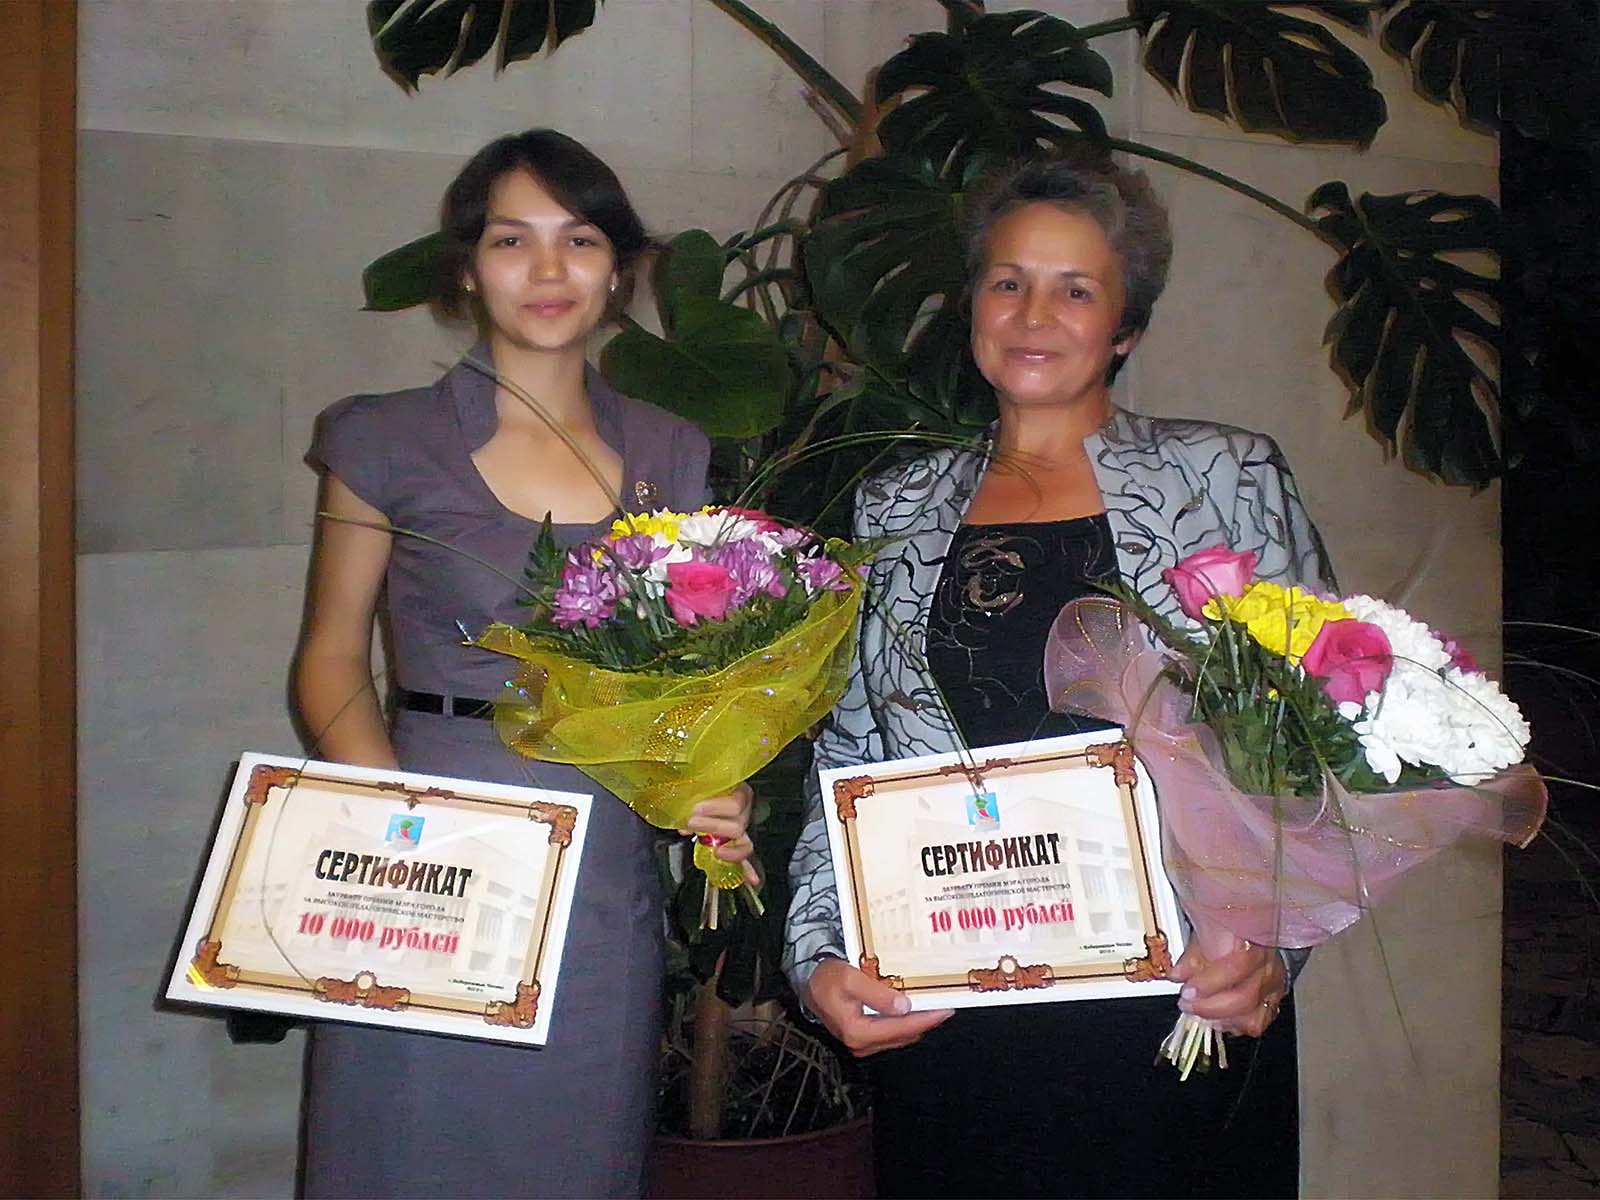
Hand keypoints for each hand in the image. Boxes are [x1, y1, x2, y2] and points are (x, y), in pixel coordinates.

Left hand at [682, 783, 759, 886]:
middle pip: (738, 826)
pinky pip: (744, 858)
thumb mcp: (697, 784)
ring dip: (729, 851)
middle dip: (714, 826)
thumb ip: (690, 796)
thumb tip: (684, 823)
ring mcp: (741, 829)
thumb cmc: (700, 787)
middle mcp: (744, 811)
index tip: (696, 809)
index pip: (735, 804)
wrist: (700, 794)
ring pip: (743, 844)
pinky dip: (747, 870)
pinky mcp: (735, 844)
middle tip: (692, 822)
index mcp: (739, 792)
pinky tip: (752, 880)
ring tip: (715, 850)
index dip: (716, 808)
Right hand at [804, 957, 952, 1056]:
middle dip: (927, 1022)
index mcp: (858, 1032)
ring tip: (936, 1007)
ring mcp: (862, 1044)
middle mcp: (861, 1044)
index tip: (947, 1009)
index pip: (901, 1028)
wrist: (809, 985)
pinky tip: (915, 1011)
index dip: (927, 1019)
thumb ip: (877, 994)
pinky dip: (906, 1023)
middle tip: (947, 1006)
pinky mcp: (864, 1039)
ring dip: (918, 1023)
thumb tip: (905, 1006)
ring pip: (900, 1037)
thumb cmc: (827, 979)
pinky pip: (892, 1034)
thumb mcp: (850, 978)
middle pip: (904, 1035)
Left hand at [1169, 935, 1286, 1037]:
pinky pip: (1255, 1024)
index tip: (1188, 991)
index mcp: (1254, 946)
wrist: (1248, 938)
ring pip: (1252, 1018)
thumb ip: (1192, 957)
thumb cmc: (1227, 935)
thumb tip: (1177, 975)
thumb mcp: (1205, 936)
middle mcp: (1268, 968)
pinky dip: (1232, 1025)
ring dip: (1220, 1019)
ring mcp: (1273, 989)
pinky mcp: (1271, 1004)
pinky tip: (1216, 1019)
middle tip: (1187, 1005)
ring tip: (1199, 1013)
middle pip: (1245, 998)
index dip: (1210, 983)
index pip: (1237, 967)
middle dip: (1210, 1007)